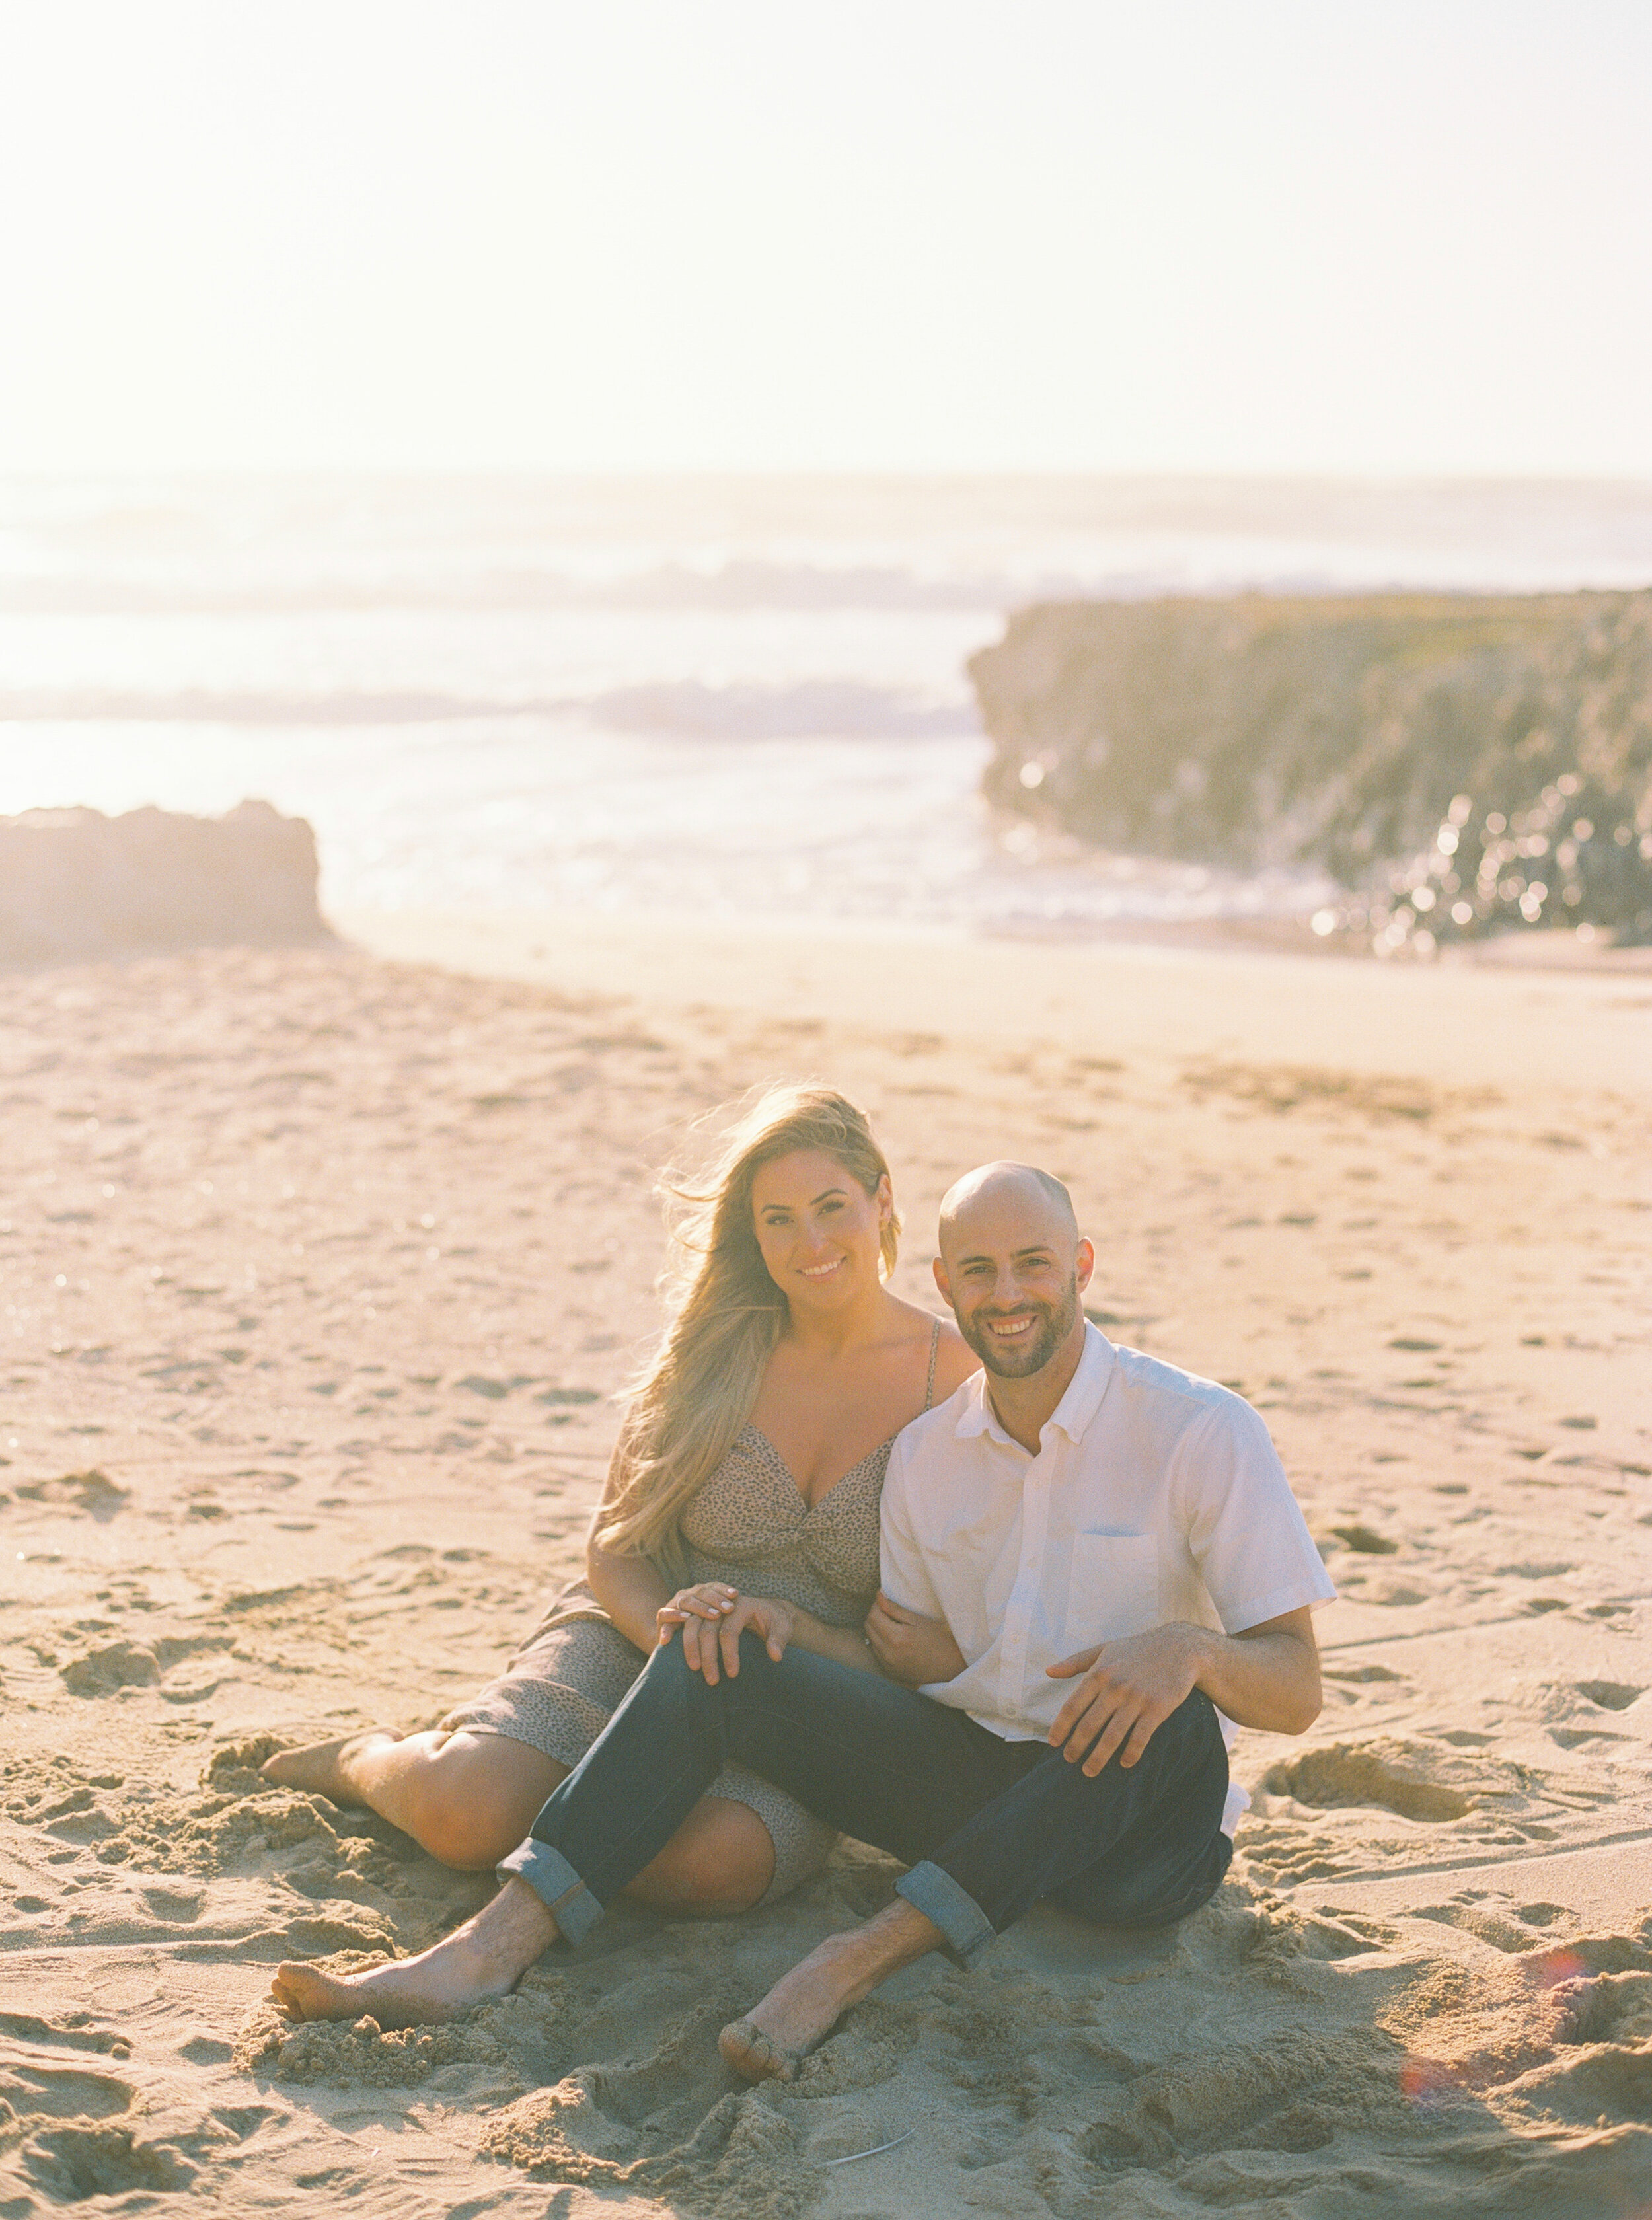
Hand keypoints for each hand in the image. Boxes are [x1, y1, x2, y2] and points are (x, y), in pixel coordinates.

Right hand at [655, 1582, 739, 1669]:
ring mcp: (674, 1604)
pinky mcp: (662, 1617)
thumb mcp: (717, 1626)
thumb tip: (752, 1631)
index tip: (737, 1595)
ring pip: (687, 1600)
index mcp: (702, 1593)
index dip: (724, 1589)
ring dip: (701, 1607)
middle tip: (729, 1609)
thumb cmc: (703, 1637)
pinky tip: (685, 1619)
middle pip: (702, 1592)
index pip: (714, 1586)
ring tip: (714, 1616)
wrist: (674, 1648)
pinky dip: (674, 1615)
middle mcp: (688, 1595)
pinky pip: (665, 1613)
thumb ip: (729, 1619)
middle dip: (717, 1599)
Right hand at [671, 1592, 796, 1683]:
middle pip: (707, 1628)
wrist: (764, 1609)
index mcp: (741, 1604)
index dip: (729, 1654)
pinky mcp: (694, 1607)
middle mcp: (719, 1600)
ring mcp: (705, 1601)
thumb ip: (779, 1639)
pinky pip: (674, 1612)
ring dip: (689, 1644)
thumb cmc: (773, 1619)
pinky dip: (668, 1624)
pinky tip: (664, 1642)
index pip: (729, 1631)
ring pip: (690, 1621)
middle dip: (707, 1656)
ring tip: (693, 1667)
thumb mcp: (782, 1627)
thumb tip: (775, 1655)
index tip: (732, 1674)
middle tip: (711, 1680)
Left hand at [864, 1591, 966, 1685]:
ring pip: (870, 1639)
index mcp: (896, 1638)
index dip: (877, 1605)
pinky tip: (893, 1638)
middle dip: (875, 1615)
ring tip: (892, 1624)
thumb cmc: (939, 1640)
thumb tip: (878, 1595)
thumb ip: (895, 1608)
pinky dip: (880, 1642)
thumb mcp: (919, 1620)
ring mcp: (887, 1664)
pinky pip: (875, 1651)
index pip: (873, 1615)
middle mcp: (888, 1652)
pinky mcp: (889, 1670)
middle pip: (868, 1627)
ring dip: (876, 1629)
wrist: (949, 1667)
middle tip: (889, 1611)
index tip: (887, 1601)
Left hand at [1045, 1626, 1200, 1775]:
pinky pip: (1140, 1737)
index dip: (1060, 1727)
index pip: (1072, 1706)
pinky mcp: (1157, 1708)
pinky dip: (1131, 1754)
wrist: (1179, 1647)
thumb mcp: (1104, 1649)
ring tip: (1089, 1771)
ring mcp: (1137, 1698)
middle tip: (1069, 1760)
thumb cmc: (1137, 1649)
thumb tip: (1048, 1672)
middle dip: (1076, 1747)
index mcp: (1099, 1673)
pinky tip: (1125, 1764)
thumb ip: (1075, 1662)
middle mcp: (1115, 1687)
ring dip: (1098, 1758)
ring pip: (1112, 1736)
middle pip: (1089, 1725)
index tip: (1053, 1743)